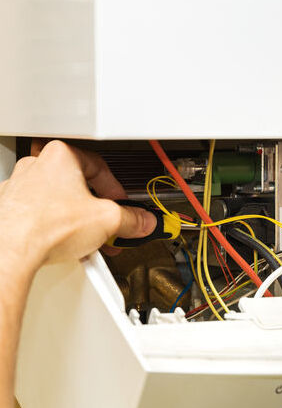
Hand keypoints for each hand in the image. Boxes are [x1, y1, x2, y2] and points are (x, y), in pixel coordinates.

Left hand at [0, 140, 156, 270]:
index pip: (100, 168)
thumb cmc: (46, 226)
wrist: (10, 250)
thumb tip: (142, 221)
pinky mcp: (11, 210)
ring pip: (61, 201)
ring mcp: (20, 188)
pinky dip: (58, 228)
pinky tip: (68, 245)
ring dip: (79, 220)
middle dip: (99, 210)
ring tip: (91, 240)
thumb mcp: (107, 220)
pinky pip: (43, 215)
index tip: (124, 205)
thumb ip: (131, 219)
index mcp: (61, 156)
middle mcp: (37, 167)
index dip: (117, 190)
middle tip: (110, 226)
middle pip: (80, 186)